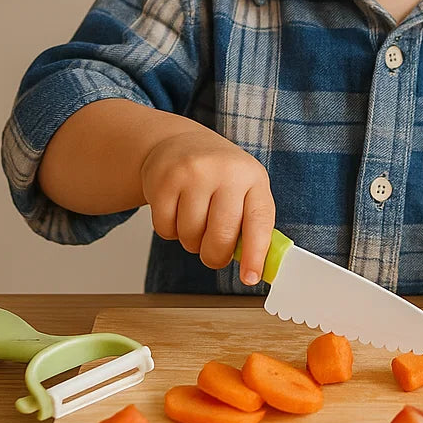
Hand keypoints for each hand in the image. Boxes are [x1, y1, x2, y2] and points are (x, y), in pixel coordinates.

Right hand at [139, 129, 275, 282]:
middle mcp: (226, 172)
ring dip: (191, 242)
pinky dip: (170, 231)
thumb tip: (257, 270)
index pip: (259, 221)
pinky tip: (176, 211)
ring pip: (191, 236)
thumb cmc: (220, 175)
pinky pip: (165, 229)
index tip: (250, 278)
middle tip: (213, 254)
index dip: (256, 254)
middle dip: (215, 256)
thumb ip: (252, 224)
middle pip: (221, 236)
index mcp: (254, 177)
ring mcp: (194, 173)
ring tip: (195, 221)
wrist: (180, 143)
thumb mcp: (245, 188)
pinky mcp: (164, 180)